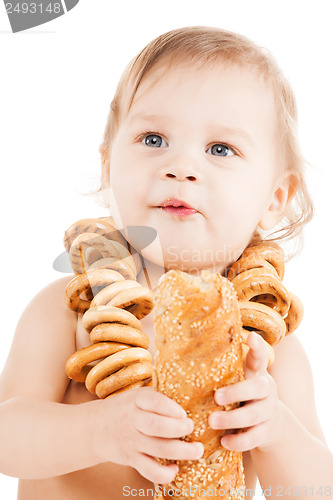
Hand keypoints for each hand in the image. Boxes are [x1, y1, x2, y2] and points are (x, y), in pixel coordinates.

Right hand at [94, 386, 203, 483]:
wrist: (96, 427)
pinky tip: (175, 468)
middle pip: (157, 426)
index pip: (155, 402)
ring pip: (159, 449)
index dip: (172, 408)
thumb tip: (191, 398)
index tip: (183, 412)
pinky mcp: (132, 459)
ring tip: (197, 450)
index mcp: (136, 400)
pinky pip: (150, 471)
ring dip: (183, 451)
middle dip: (180, 428)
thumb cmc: (127, 408)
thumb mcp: (138, 395)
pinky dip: (165, 473)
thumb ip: (159, 397)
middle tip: (191, 427)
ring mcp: (132, 441)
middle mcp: (133, 420)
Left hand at [208, 331, 283, 451]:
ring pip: (254, 415)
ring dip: (232, 419)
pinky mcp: (266, 432)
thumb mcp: (239, 379)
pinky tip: (224, 441)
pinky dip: (239, 441)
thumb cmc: (243, 395)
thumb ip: (224, 369)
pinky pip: (254, 437)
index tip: (250, 336)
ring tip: (212, 421)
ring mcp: (268, 411)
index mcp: (256, 373)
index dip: (257, 347)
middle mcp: (266, 389)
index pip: (259, 357)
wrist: (270, 423)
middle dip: (237, 392)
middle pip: (258, 388)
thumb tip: (183, 353)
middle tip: (216, 397)